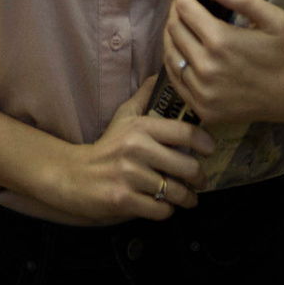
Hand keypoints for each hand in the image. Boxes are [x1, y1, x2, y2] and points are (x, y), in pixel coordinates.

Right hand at [44, 76, 215, 224]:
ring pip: (176, 192)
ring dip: (187, 198)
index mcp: (140, 127)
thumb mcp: (123, 116)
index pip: (185, 133)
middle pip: (187, 166)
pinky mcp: (123, 200)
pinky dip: (167, 210)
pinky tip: (164, 205)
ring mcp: (129, 176)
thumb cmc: (106, 146)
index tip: (209, 150)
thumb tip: (162, 74)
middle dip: (200, 177)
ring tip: (188, 197)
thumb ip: (144, 96)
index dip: (205, 143)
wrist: (73, 176)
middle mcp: (135, 149)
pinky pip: (161, 210)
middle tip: (200, 180)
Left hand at [161, 0, 283, 125]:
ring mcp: (201, 91)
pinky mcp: (202, 108)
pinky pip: (176, 80)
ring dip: (171, 36)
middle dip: (176, 12)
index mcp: (221, 41)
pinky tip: (183, 52)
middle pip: (174, 30)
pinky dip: (175, 62)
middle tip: (184, 5)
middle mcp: (206, 67)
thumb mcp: (274, 19)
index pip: (185, 10)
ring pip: (170, 55)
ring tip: (180, 25)